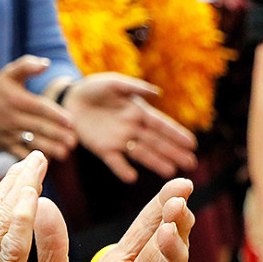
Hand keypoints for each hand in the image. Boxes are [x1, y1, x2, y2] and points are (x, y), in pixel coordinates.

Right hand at [0, 56, 77, 160]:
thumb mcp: (9, 73)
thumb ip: (27, 65)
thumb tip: (46, 64)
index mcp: (16, 99)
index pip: (40, 107)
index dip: (56, 115)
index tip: (71, 122)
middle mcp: (11, 117)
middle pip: (39, 127)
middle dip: (57, 135)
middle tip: (73, 141)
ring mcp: (8, 133)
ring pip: (31, 142)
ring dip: (49, 149)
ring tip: (65, 152)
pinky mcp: (5, 146)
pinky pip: (20, 154)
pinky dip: (33, 158)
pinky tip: (47, 160)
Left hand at [65, 73, 197, 182]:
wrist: (70, 99)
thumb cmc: (95, 88)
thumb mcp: (114, 83)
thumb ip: (134, 88)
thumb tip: (158, 93)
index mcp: (138, 112)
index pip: (161, 125)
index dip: (176, 134)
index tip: (192, 144)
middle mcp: (132, 128)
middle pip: (156, 142)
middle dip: (173, 152)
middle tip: (191, 164)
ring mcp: (118, 140)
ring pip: (140, 153)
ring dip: (155, 162)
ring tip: (171, 172)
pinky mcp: (102, 149)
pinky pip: (114, 161)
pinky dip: (122, 169)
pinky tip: (132, 177)